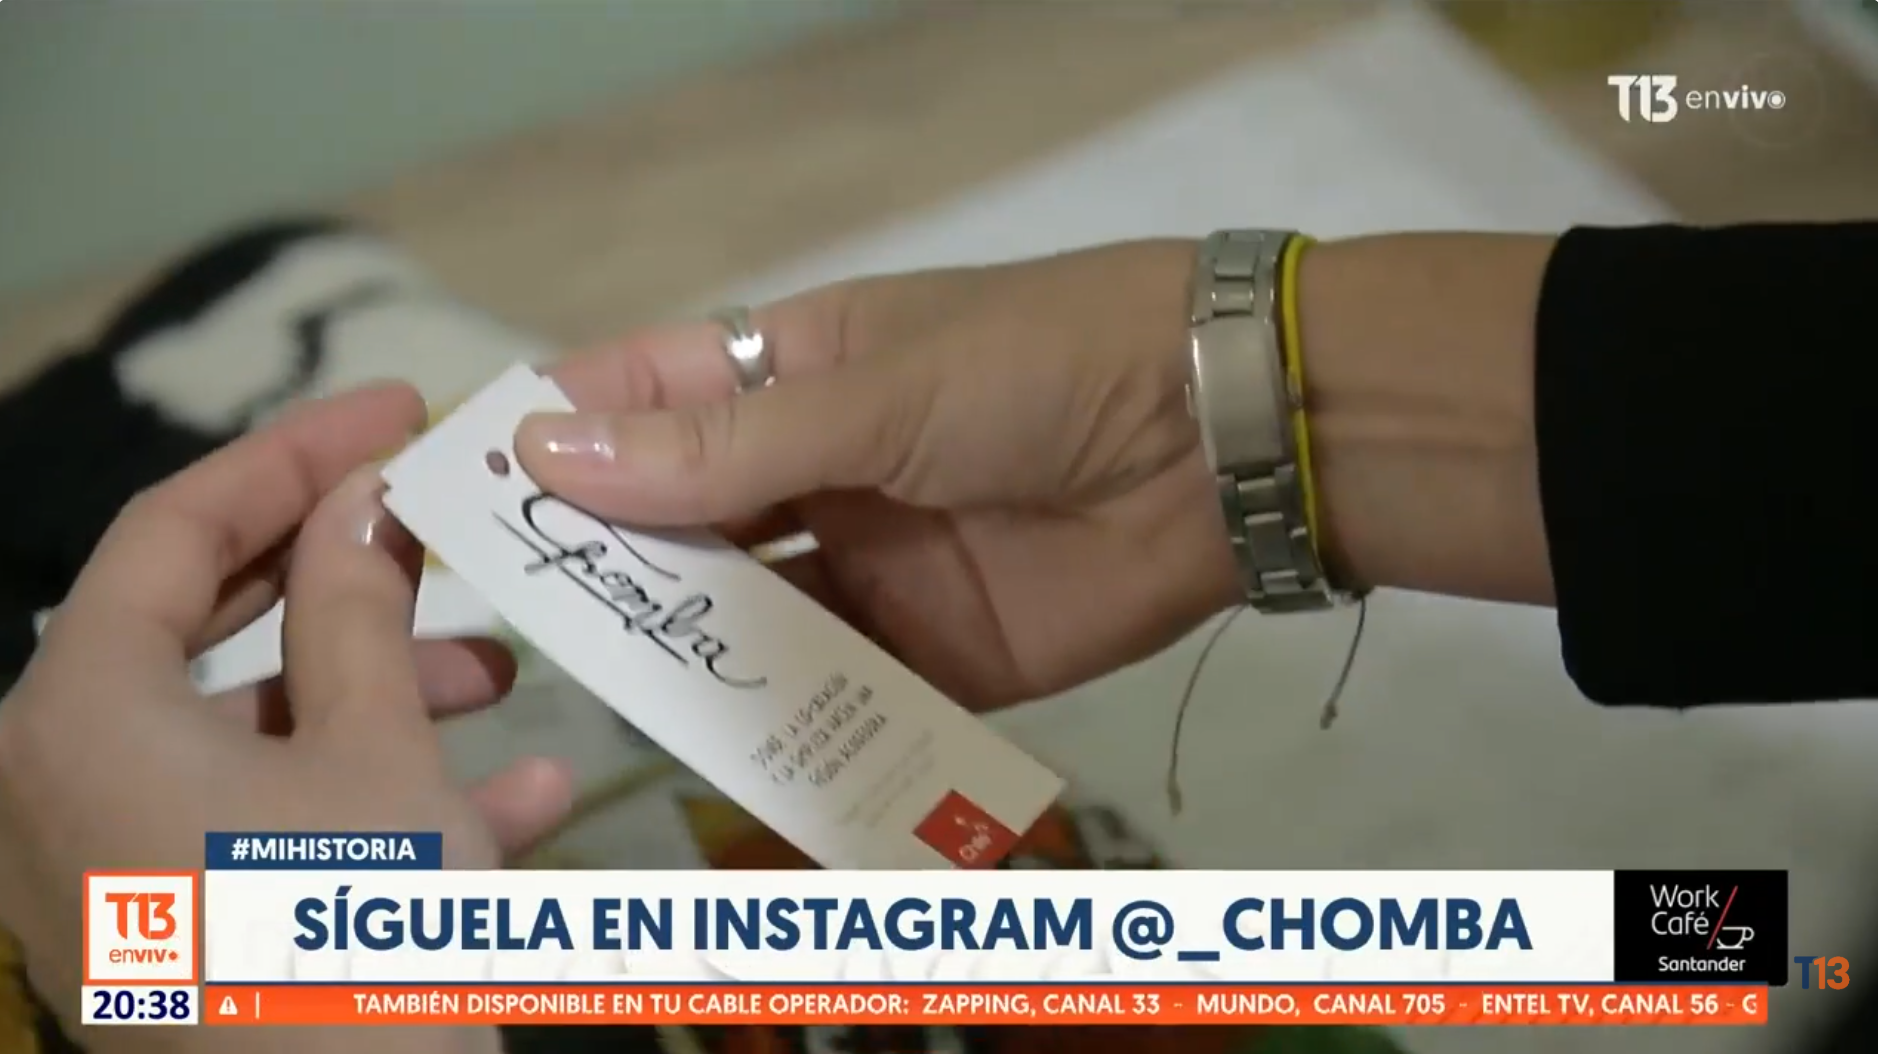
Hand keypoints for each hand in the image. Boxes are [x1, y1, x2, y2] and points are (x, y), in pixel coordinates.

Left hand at [0, 385, 573, 1052]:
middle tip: (448, 526)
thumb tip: (363, 499)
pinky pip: (272, 828)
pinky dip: (379, 798)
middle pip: (212, 628)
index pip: (174, 530)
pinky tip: (525, 796)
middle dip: (352, 581)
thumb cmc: (354, 938)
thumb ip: (358, 603)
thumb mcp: (378, 749)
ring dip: (386, 693)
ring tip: (508, 676)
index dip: (294, 453)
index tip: (400, 410)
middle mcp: (65, 782)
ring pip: (256, 733)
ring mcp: (116, 866)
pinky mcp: (179, 930)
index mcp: (80, 715)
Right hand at [519, 241, 1240, 709]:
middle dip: (609, 557)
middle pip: (681, 518)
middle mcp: (815, 470)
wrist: (1217, 444)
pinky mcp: (924, 651)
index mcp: (794, 372)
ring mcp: (867, 564)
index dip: (560, 434)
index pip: (646, 396)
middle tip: (517, 612)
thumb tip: (550, 450)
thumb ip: (724, 447)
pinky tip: (715, 745)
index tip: (466, 485)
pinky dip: (779, 718)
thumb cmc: (1035, 369)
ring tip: (602, 684)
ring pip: (744, 613)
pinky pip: (830, 689)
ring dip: (683, 644)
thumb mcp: (875, 393)